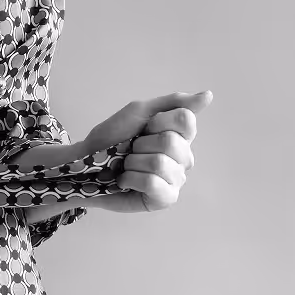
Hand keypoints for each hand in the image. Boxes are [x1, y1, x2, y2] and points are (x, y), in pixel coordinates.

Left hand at [86, 89, 209, 213]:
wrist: (86, 163)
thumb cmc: (112, 138)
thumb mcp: (140, 112)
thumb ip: (174, 103)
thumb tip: (209, 95)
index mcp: (181, 136)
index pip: (185, 120)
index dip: (157, 122)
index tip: (143, 128)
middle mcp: (184, 158)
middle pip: (170, 142)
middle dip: (141, 144)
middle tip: (131, 150)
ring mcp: (176, 180)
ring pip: (159, 163)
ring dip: (133, 163)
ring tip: (127, 166)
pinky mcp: (164, 199)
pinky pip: (154, 184)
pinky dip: (132, 179)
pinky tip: (126, 181)